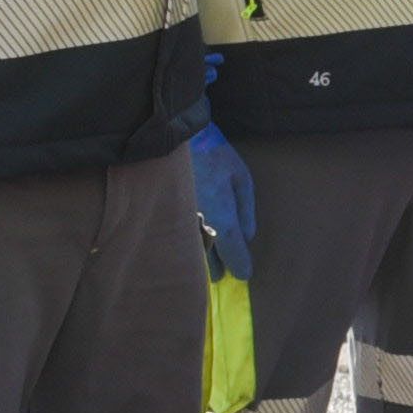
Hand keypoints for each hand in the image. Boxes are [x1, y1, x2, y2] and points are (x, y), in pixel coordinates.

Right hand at [188, 126, 257, 271]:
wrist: (175, 139)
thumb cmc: (214, 156)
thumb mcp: (241, 178)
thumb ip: (246, 211)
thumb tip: (247, 237)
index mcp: (222, 218)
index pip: (234, 255)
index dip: (241, 267)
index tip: (244, 273)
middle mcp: (199, 227)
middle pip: (210, 263)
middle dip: (218, 266)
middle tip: (224, 265)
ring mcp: (180, 224)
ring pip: (192, 254)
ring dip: (200, 258)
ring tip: (209, 257)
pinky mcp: (166, 219)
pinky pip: (179, 241)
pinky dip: (186, 244)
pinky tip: (190, 241)